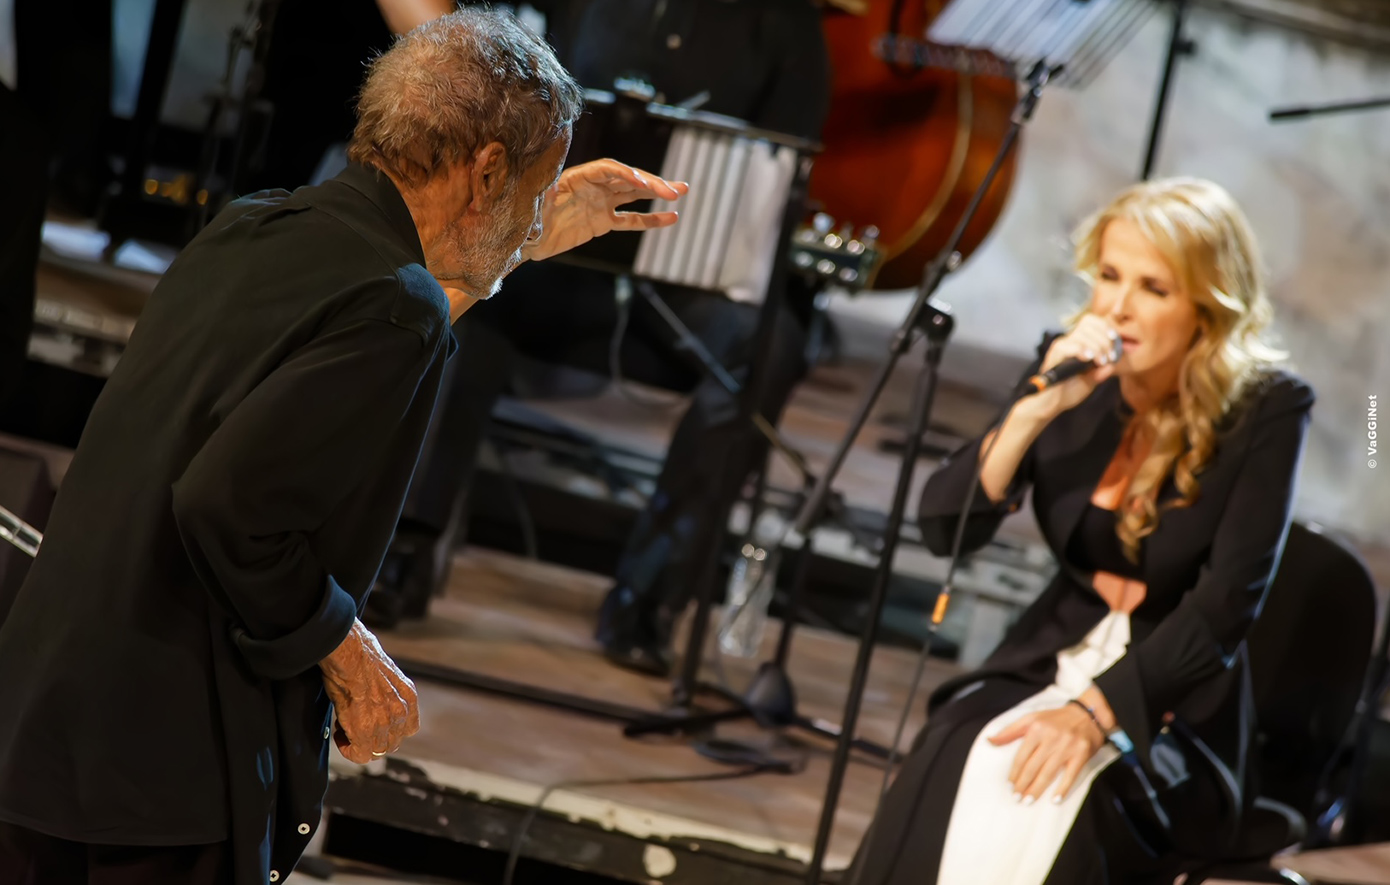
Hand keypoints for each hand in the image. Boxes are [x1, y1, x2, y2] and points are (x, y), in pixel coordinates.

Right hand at [319, 619, 419, 763]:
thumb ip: (386, 690)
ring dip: (360, 743)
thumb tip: (374, 695)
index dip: (388, 730)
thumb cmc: (360, 654)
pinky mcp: (365, 731)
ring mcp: (384, 723)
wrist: (349, 653)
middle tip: (356, 726)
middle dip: (374, 738)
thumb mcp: (384, 672)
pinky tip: (340, 736)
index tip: (372, 723)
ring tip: (346, 727)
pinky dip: (349, 749)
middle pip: (392, 743)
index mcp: (408, 696)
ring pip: (377, 751)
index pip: (407, 729)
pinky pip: (360, 754)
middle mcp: (401, 712)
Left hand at [521, 159, 687, 262]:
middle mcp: (593, 186)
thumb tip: (551, 183)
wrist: (524, 240)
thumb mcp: (534, 202)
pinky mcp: (602, 222)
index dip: (627, 175)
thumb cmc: (526, 218)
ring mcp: (600, 203)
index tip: (642, 184)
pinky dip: (650, 219)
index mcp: (578, 176)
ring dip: (657, 192)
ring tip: (681, 192)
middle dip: (652, 183)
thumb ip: (546, 192)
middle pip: (627, 179)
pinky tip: (670, 218)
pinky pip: (630, 220)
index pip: (609, 170)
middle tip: (675, 190)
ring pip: (634, 194)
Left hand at [987, 704, 1106, 803]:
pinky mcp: (1080, 755)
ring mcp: (1066, 747)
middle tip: (1017, 798)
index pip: (1021, 756)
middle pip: (1033, 766)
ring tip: (1028, 800)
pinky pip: (1070, 775)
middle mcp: (1050, 738)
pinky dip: (1062, 789)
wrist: (1087, 714)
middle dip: (1023, 784)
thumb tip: (990, 741)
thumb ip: (1010, 731)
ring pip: (1048, 773)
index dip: (1014, 773)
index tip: (1009, 786)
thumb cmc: (1055, 718)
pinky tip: (1055, 800)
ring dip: (1037, 789)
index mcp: (1036, 728)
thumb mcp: (1031, 718)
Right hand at [1030, 315, 1120, 416]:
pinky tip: (1088, 359)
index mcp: (1078, 343)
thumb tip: (1112, 365)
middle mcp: (1068, 342)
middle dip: (1104, 340)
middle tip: (1109, 358)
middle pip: (1088, 325)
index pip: (1091, 321)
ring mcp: (1061, 347)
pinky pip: (1068, 346)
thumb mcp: (1091, 381)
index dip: (1104, 326)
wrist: (1051, 403)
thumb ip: (1101, 371)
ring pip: (1081, 335)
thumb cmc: (1068, 392)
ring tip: (1100, 362)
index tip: (1114, 339)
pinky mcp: (1054, 355)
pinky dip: (1081, 350)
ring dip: (1096, 347)